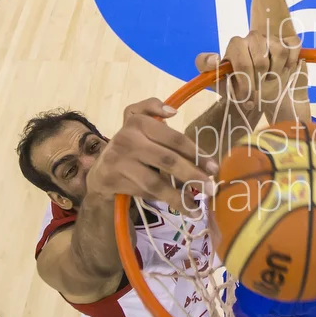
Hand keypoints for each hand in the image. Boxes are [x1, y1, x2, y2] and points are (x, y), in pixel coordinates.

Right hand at [86, 98, 217, 213]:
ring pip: (156, 182)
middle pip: (167, 160)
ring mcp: (119, 161)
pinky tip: (183, 207)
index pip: (174, 138)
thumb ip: (153, 109)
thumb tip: (172, 112)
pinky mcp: (114, 180)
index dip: (196, 153)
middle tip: (211, 188)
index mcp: (138, 121)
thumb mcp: (139, 120)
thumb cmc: (131, 145)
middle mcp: (127, 139)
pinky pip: (146, 192)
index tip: (214, 167)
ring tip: (198, 206)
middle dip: (193, 175)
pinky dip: (166, 201)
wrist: (102, 170)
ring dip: (180, 196)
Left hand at [195, 31, 301, 111]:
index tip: (246, 100)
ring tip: (270, 82)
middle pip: (261, 62)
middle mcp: (254, 37)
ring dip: (276, 76)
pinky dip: (290, 65)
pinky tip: (284, 72)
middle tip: (258, 93)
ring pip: (279, 54)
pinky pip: (293, 49)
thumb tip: (215, 59)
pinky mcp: (290, 43)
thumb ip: (205, 65)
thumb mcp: (217, 81)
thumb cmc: (239, 87)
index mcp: (236, 45)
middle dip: (259, 84)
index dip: (246, 86)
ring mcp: (272, 38)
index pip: (243, 64)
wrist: (262, 94)